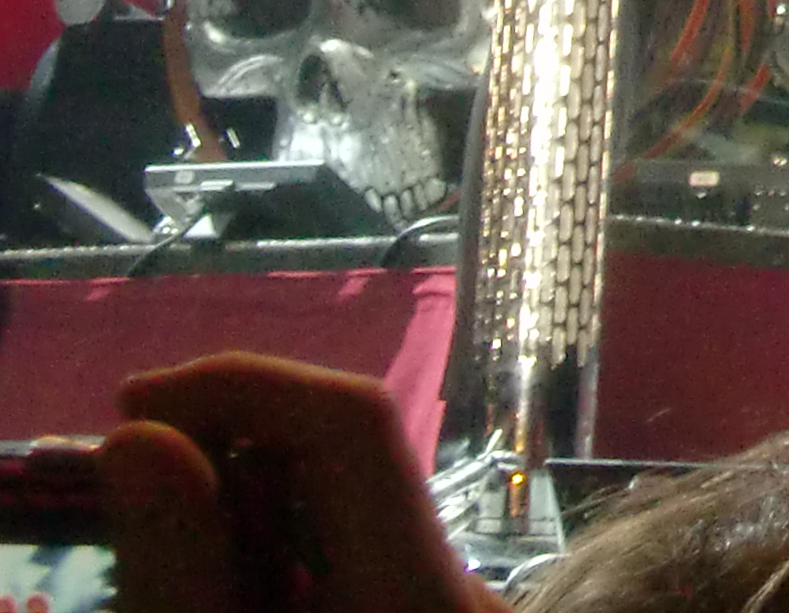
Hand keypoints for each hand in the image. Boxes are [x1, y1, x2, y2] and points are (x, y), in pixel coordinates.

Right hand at [98, 352, 498, 612]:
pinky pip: (355, 553)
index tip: (134, 401)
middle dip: (234, 458)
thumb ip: (184, 564)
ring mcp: (458, 600)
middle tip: (146, 509)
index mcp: (425, 592)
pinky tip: (243, 595)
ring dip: (251, 518)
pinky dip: (281, 560)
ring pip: (341, 507)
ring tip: (201, 583)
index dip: (243, 384)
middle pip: (344, 460)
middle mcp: (466, 584)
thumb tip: (139, 435)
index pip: (353, 420)